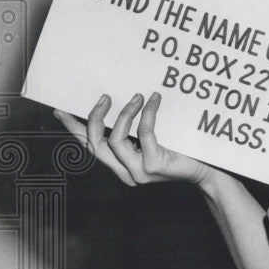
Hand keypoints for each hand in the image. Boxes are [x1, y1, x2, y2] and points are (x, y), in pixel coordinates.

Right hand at [54, 92, 212, 186]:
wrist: (207, 169)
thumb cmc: (180, 150)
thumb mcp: (153, 139)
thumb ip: (134, 129)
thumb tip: (118, 99)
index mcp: (121, 166)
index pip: (91, 147)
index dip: (75, 129)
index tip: (61, 111)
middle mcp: (126, 172)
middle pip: (96, 145)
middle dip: (94, 119)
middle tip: (104, 97)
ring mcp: (139, 172)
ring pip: (116, 140)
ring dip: (124, 114)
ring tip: (137, 96)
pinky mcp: (154, 166)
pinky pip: (144, 133)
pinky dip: (147, 114)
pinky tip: (154, 100)